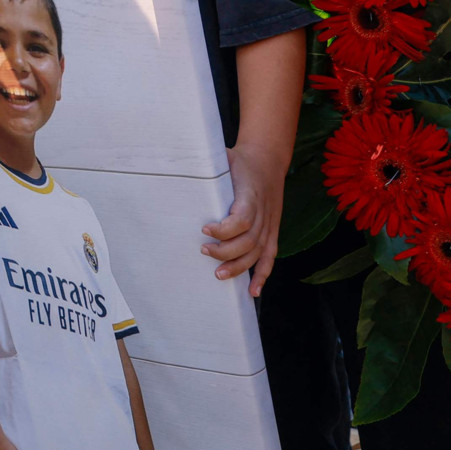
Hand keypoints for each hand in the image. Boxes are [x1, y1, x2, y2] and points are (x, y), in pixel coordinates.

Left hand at [206, 141, 284, 294]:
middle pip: (248, 240)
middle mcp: (263, 213)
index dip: (224, 229)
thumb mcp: (221, 157)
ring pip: (257, 252)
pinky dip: (262, 275)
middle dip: (224, 251)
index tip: (204, 229)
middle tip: (202, 250)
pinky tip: (252, 292)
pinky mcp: (272, 231)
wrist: (267, 159)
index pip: (241, 219)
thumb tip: (177, 166)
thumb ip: (204, 165)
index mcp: (250, 195)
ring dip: (239, 267)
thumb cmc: (238, 161)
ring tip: (218, 274)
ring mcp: (269, 224)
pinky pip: (270, 257)